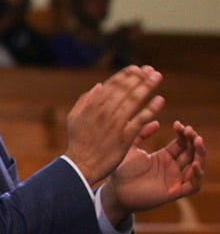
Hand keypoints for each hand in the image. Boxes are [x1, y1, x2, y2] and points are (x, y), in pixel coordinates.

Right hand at [64, 65, 163, 183]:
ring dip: (147, 86)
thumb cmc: (78, 142)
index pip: (112, 84)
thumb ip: (85, 100)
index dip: (126, 74)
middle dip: (139, 76)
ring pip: (134, 100)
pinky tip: (159, 100)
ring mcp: (116, 123)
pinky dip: (151, 108)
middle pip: (126, 89)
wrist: (81, 165)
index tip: (137, 69)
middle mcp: (104, 111)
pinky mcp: (126, 136)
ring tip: (157, 76)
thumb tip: (99, 86)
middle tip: (150, 70)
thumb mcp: (74, 117)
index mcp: (92, 105)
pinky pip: (141, 119)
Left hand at [101, 121, 205, 224]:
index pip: (182, 143)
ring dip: (200, 154)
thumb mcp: (131, 148)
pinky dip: (198, 175)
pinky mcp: (174, 192)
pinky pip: (193, 185)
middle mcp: (172, 168)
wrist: (114, 190)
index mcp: (164, 157)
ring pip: (196, 167)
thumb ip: (141, 134)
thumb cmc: (121, 171)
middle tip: (189, 130)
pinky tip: (194, 164)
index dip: (183, 134)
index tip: (178, 124)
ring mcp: (174, 180)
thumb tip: (156, 122)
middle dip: (194, 140)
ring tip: (197, 141)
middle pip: (192, 152)